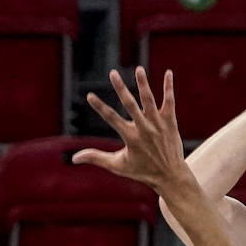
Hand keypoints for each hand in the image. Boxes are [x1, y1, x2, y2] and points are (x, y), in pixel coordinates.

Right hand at [74, 68, 188, 191]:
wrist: (170, 176)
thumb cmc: (142, 171)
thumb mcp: (118, 166)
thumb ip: (96, 158)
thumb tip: (74, 158)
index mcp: (130, 138)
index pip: (112, 118)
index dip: (100, 107)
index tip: (89, 95)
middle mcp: (144, 129)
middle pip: (130, 105)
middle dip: (121, 89)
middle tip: (113, 73)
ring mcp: (158, 124)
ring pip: (149, 101)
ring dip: (144, 84)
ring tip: (138, 69)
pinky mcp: (170, 122)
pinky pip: (169, 102)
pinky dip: (169, 88)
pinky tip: (168, 73)